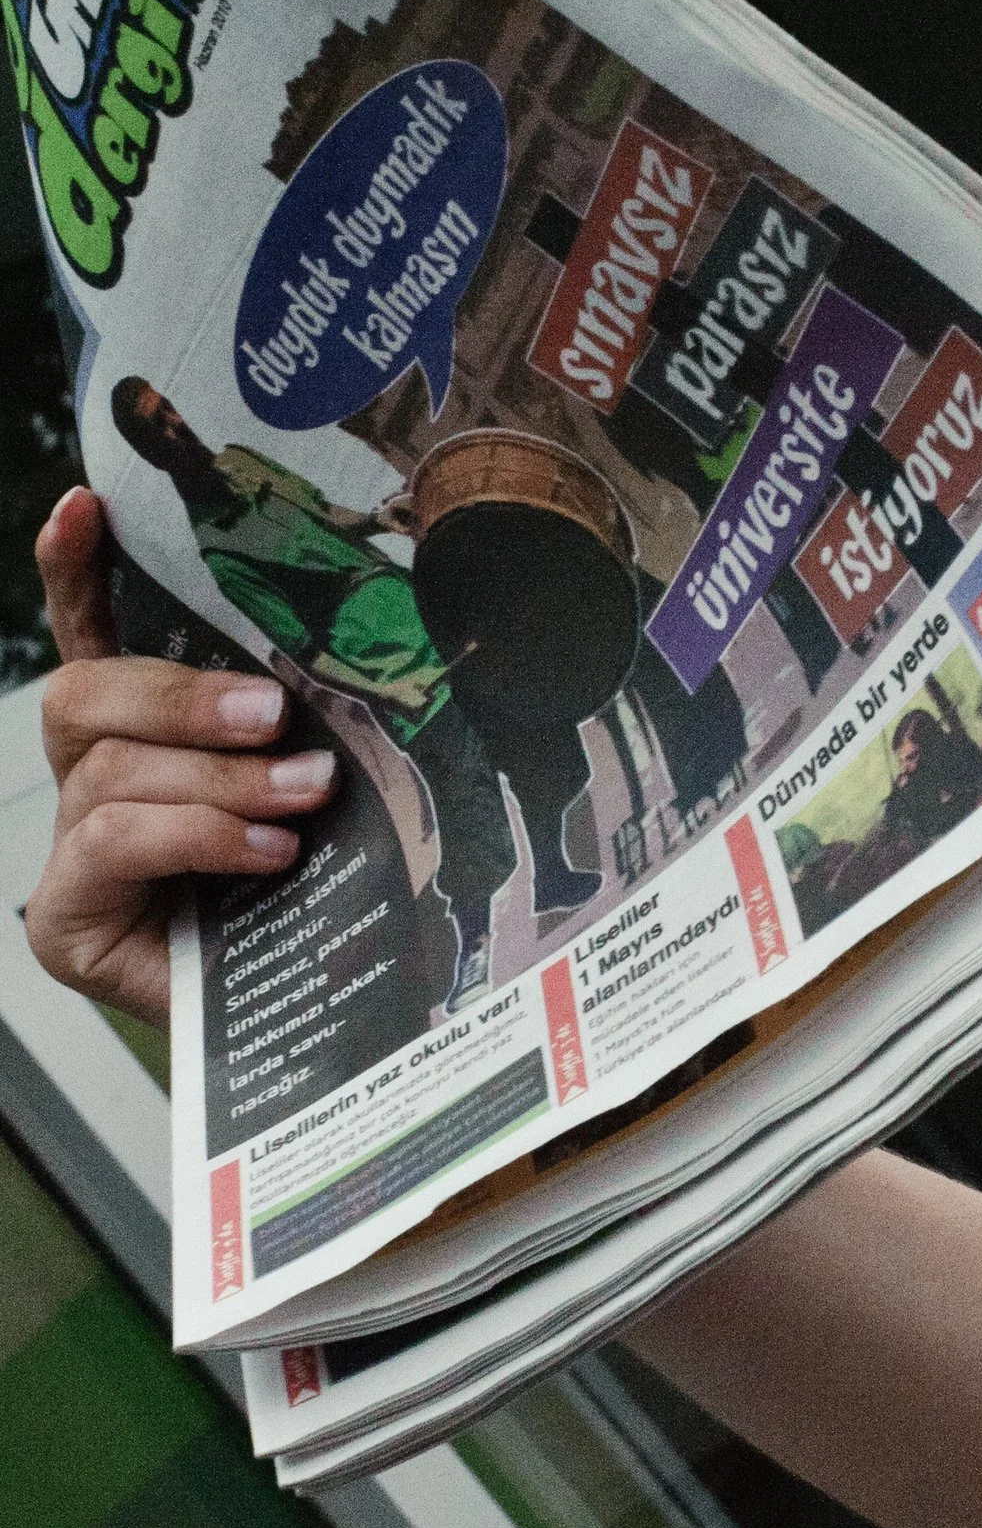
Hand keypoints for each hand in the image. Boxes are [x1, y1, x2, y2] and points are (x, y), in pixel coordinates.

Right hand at [25, 489, 338, 1026]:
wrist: (313, 1025)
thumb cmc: (320, 893)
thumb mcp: (322, 790)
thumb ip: (308, 733)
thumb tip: (370, 666)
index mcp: (150, 731)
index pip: (94, 631)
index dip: (78, 569)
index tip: (88, 502)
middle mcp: (95, 776)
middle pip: (84, 692)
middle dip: (181, 694)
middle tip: (276, 715)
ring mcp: (71, 849)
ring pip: (112, 771)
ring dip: (217, 777)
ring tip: (304, 796)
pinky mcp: (66, 918)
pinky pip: (109, 843)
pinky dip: (194, 834)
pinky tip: (263, 851)